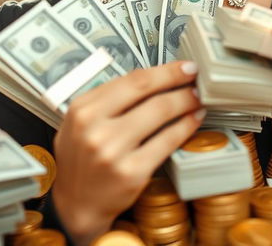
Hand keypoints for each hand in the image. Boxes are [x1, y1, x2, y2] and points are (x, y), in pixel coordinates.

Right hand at [52, 61, 203, 244]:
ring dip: (185, 101)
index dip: (163, 70)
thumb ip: (109, 99)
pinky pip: (166, 141)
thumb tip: (152, 78)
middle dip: (177, 80)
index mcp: (83, 108)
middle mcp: (95, 127)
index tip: (182, 66)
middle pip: (147, 91)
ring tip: (197, 98)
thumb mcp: (81, 122)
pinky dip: (185, 126)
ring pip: (160, 112)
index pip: (131, 79)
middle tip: (195, 77)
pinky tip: (193, 120)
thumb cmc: (81, 159)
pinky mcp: (131, 172)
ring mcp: (112, 150)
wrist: (75, 205)